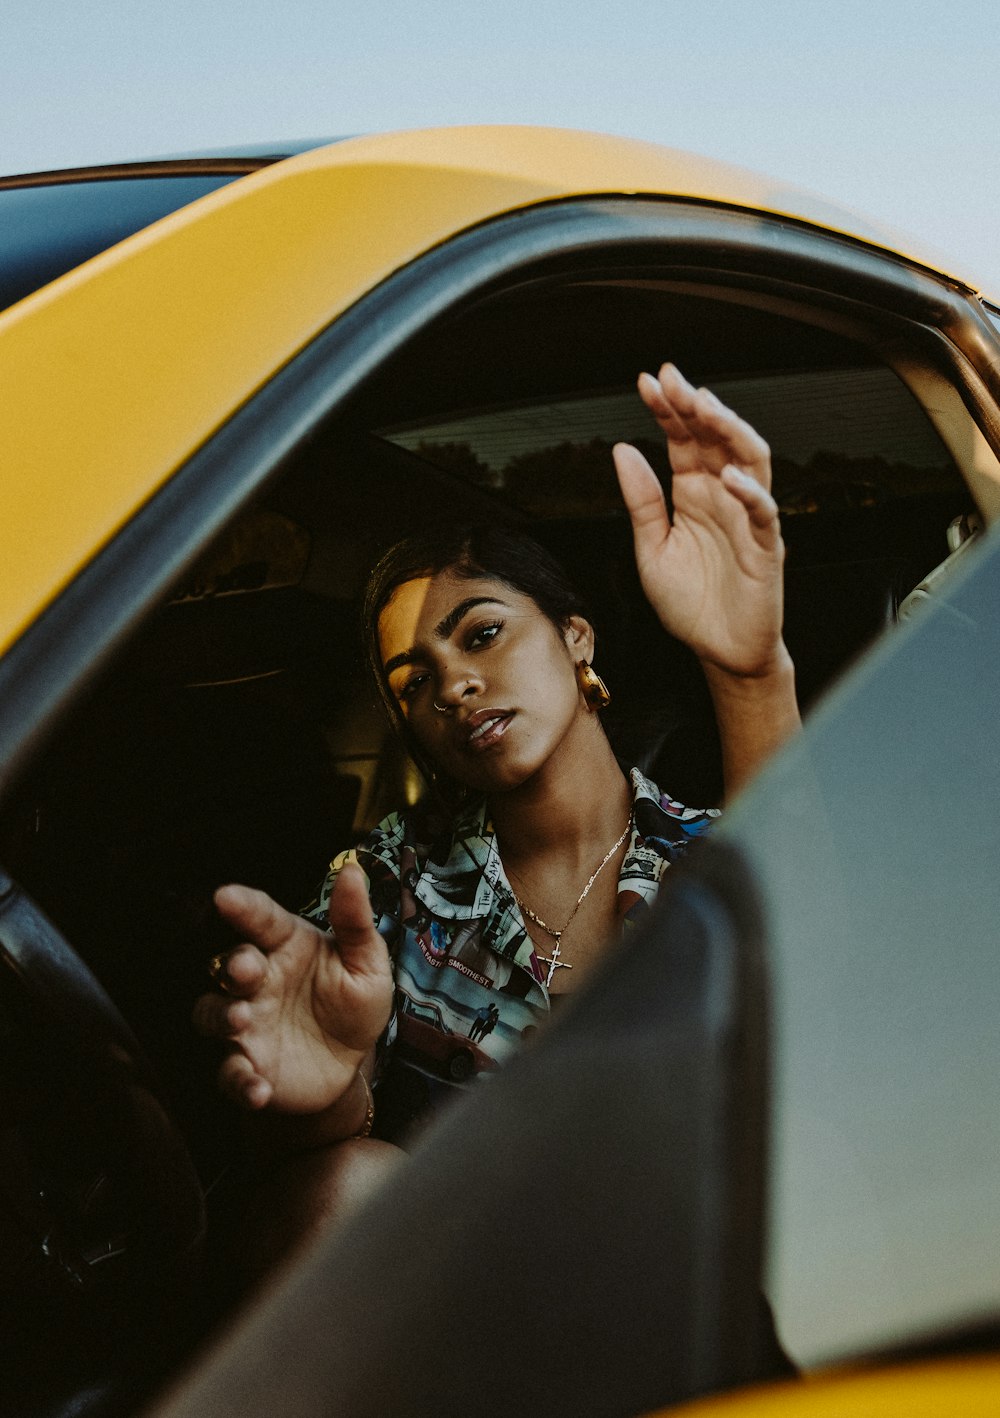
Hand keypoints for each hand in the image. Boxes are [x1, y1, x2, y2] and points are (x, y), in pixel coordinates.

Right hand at [193, 863, 393, 1113]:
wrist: (352, 1066)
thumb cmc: (354, 1004)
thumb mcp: (367, 963)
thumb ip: (355, 921)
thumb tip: (353, 870)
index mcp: (286, 947)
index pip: (260, 919)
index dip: (242, 906)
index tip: (226, 896)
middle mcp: (257, 982)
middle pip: (226, 965)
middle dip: (231, 964)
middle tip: (247, 968)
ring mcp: (246, 1025)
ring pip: (210, 1013)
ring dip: (220, 1015)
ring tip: (242, 1018)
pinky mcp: (246, 1066)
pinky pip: (229, 1074)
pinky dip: (239, 1082)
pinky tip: (259, 1088)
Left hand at [613, 363, 787, 677]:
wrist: (717, 651)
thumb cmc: (690, 604)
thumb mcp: (650, 549)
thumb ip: (641, 501)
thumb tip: (623, 450)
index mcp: (692, 493)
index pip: (683, 440)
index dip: (667, 409)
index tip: (647, 381)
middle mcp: (722, 497)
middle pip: (715, 438)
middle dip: (695, 405)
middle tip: (673, 380)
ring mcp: (746, 518)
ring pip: (749, 460)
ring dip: (729, 430)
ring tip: (705, 407)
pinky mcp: (765, 548)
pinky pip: (763, 512)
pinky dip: (749, 492)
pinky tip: (727, 476)